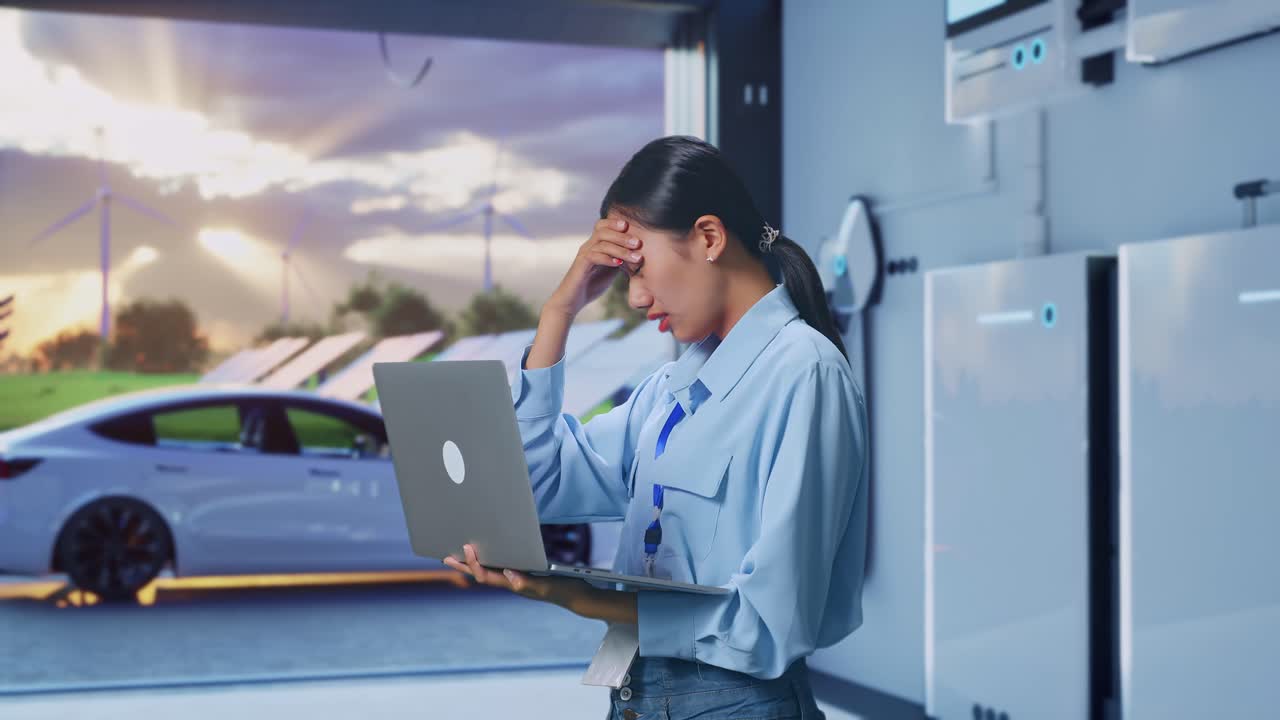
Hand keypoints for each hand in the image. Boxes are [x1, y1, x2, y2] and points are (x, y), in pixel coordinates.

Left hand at [444, 543, 589, 609]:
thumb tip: (509, 575)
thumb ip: (529, 582)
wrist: (579, 598)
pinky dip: (492, 560)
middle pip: (482, 574)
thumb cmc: (565, 591)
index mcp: (514, 585)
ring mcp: (518, 579)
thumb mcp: (548, 586)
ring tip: (460, 553)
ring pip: (490, 571)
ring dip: (474, 563)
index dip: (474, 564)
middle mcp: (512, 583)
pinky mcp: (526, 574)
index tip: (467, 547)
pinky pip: (502, 567)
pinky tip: (492, 552)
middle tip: (446, 556)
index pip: (486, 576)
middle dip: (463, 565)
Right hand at [547, 217, 641, 316]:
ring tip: (635, 257)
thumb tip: (639, 254)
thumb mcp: (611, 269)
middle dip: (622, 236)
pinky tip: (619, 264)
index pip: (602, 226)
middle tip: (638, 243)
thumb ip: (622, 259)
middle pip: (603, 231)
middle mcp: (588, 246)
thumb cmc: (592, 285)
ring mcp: (583, 255)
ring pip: (601, 243)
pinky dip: (608, 258)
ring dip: (620, 249)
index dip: (616, 223)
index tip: (633, 228)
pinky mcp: (580, 266)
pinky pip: (594, 256)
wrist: (572, 301)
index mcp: (595, 245)